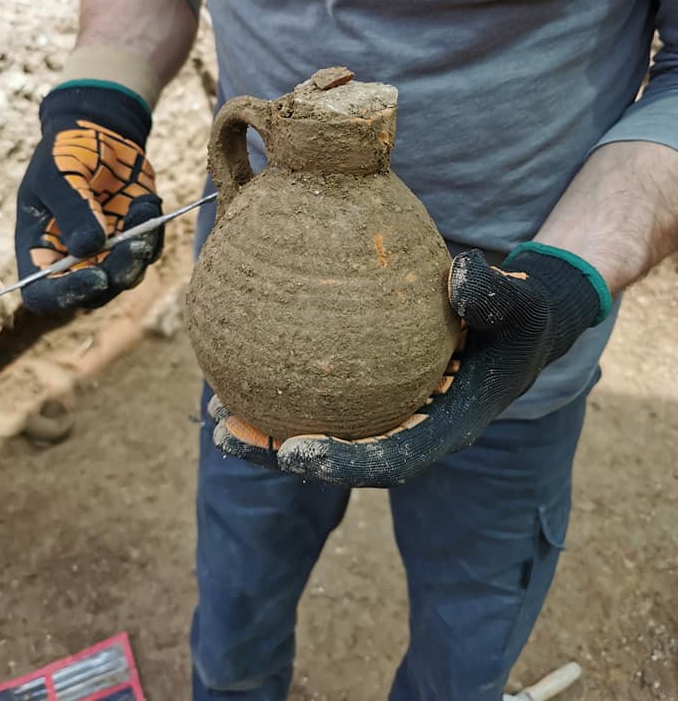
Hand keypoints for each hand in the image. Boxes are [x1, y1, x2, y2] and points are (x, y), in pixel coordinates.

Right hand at [16, 84, 162, 312]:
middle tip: (136, 243)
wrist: (99, 132)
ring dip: (141, 249)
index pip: (43, 294)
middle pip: (95, 294)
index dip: (66, 296)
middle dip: (118, 273)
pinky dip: (153, 230)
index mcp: (39, 250)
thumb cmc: (66, 152)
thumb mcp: (59, 174)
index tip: (96, 278)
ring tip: (142, 205)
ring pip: (127, 276)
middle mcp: (71, 262)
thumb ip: (72, 209)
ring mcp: (105, 254)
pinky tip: (146, 200)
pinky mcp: (133, 241)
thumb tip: (88, 248)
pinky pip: (150, 252)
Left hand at [210, 243, 610, 486]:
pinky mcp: (378, 392)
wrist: (524, 323)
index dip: (341, 463)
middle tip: (224, 432)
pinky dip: (287, 388)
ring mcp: (393, 412)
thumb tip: (458, 276)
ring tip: (215, 413)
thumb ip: (496, 295)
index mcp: (446, 425)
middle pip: (340, 454)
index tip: (293, 453)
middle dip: (280, 453)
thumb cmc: (522, 317)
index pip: (390, 458)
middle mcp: (412, 428)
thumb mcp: (521, 304)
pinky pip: (328, 397)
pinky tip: (246, 365)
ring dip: (269, 427)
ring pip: (326, 429)